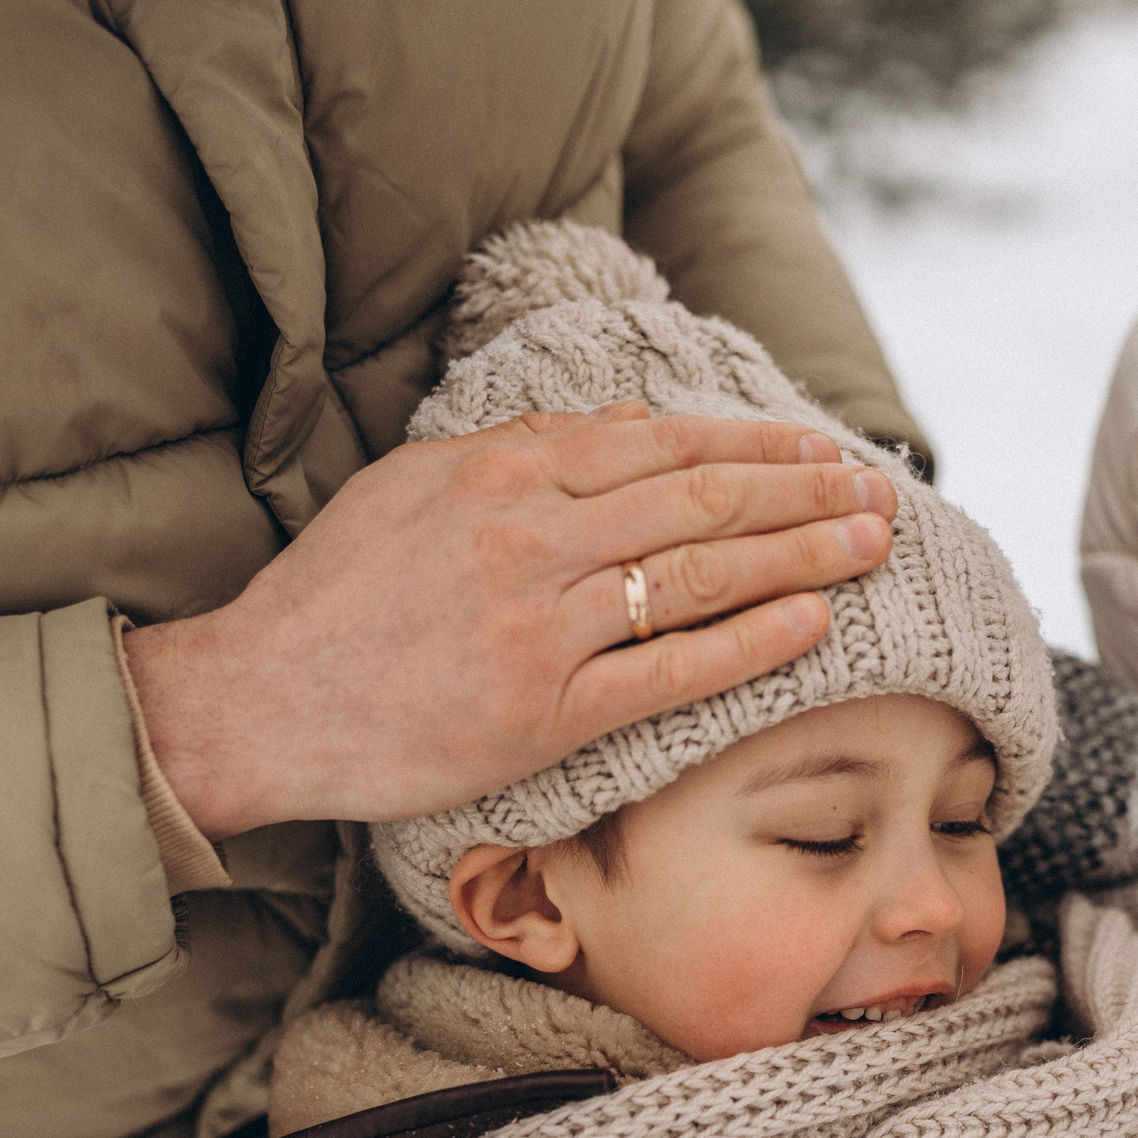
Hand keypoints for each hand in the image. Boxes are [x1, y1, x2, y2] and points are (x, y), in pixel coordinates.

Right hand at [122, 404, 896, 838]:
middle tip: (880, 492)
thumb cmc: (336, 593)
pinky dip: (751, 642)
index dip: (757, 444)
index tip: (823, 445)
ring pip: (703, 576)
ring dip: (803, 554)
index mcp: (504, 470)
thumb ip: (525, 451)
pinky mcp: (545, 711)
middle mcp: (533, 535)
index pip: (665, 444)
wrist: (257, 698)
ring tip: (871, 543)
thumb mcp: (416, 484)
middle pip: (703, 500)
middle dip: (805, 491)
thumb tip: (629, 426)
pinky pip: (672, 670)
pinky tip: (814, 623)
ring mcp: (543, 625)